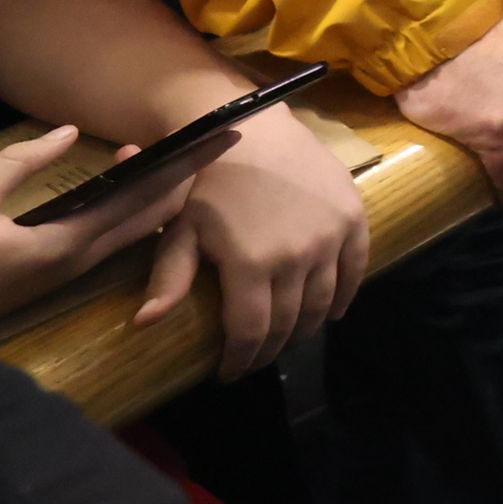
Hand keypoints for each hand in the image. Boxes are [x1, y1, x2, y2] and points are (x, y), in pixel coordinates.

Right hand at [0, 126, 203, 327]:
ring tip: (161, 158)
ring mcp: (69, 273)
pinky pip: (109, 240)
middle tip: (211, 146)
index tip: (219, 140)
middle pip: (148, 217)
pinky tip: (125, 191)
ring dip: (151, 195)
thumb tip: (68, 132)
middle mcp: (80, 261)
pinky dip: (128, 212)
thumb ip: (20, 164)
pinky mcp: (55, 277)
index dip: (182, 168)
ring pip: (130, 231)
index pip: (141, 199)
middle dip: (180, 180)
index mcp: (68, 243)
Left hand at [140, 100, 366, 378]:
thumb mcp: (181, 228)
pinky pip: (357, 270)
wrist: (257, 129)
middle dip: (270, 349)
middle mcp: (298, 257)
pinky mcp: (353, 220)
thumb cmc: (209, 182)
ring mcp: (331, 238)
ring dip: (307, 328)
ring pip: (323, 303)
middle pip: (289, 324)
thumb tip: (146, 324)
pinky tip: (332, 313)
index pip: (250, 332)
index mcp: (251, 263)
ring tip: (289, 338)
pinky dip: (345, 298)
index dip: (240, 360)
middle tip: (256, 358)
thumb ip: (170, 277)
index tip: (229, 373)